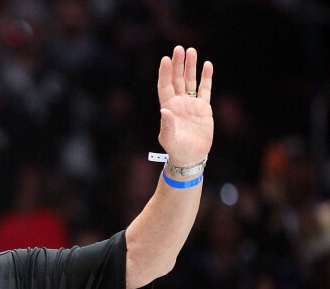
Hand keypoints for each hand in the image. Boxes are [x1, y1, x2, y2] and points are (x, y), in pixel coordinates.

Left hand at [157, 46, 213, 168]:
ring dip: (191, 66)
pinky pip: (205, 89)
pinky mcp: (204, 108)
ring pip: (190, 81)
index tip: (165, 59)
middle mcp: (179, 103)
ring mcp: (191, 104)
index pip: (165, 86)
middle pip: (178, 79)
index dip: (165, 73)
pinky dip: (206, 77)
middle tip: (179, 48)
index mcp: (168, 107)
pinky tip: (207, 65)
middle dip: (178, 64)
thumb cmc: (176, 149)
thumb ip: (167, 124)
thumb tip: (165, 110)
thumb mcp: (169, 138)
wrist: (191, 156)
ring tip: (192, 51)